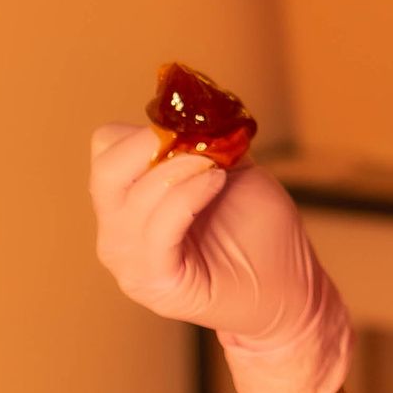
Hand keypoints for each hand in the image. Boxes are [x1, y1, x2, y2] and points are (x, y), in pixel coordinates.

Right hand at [88, 124, 352, 392]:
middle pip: (106, 172)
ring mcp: (132, 264)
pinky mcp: (156, 285)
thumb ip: (210, 139)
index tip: (186, 123)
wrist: (287, 288)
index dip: (145, 128)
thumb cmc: (257, 229)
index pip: (107, 148)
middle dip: (148, 144)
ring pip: (130, 201)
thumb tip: (203, 105)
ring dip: (177, 169)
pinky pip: (156, 233)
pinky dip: (184, 198)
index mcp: (128, 201)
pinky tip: (215, 183)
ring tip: (215, 165)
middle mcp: (117, 233)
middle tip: (190, 137)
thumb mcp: (233, 168)